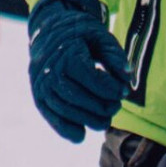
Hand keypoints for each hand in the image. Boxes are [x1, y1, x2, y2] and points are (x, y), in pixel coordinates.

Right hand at [28, 0, 130, 142]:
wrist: (50, 30)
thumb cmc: (81, 34)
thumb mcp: (101, 37)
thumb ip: (115, 57)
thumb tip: (127, 80)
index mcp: (66, 53)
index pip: (91, 78)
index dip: (110, 89)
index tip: (124, 92)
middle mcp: (49, 70)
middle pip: (77, 97)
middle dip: (101, 107)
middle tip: (116, 107)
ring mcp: (41, 84)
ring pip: (64, 109)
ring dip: (87, 120)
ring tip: (105, 122)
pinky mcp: (38, 95)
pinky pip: (50, 115)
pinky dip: (64, 129)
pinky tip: (81, 136)